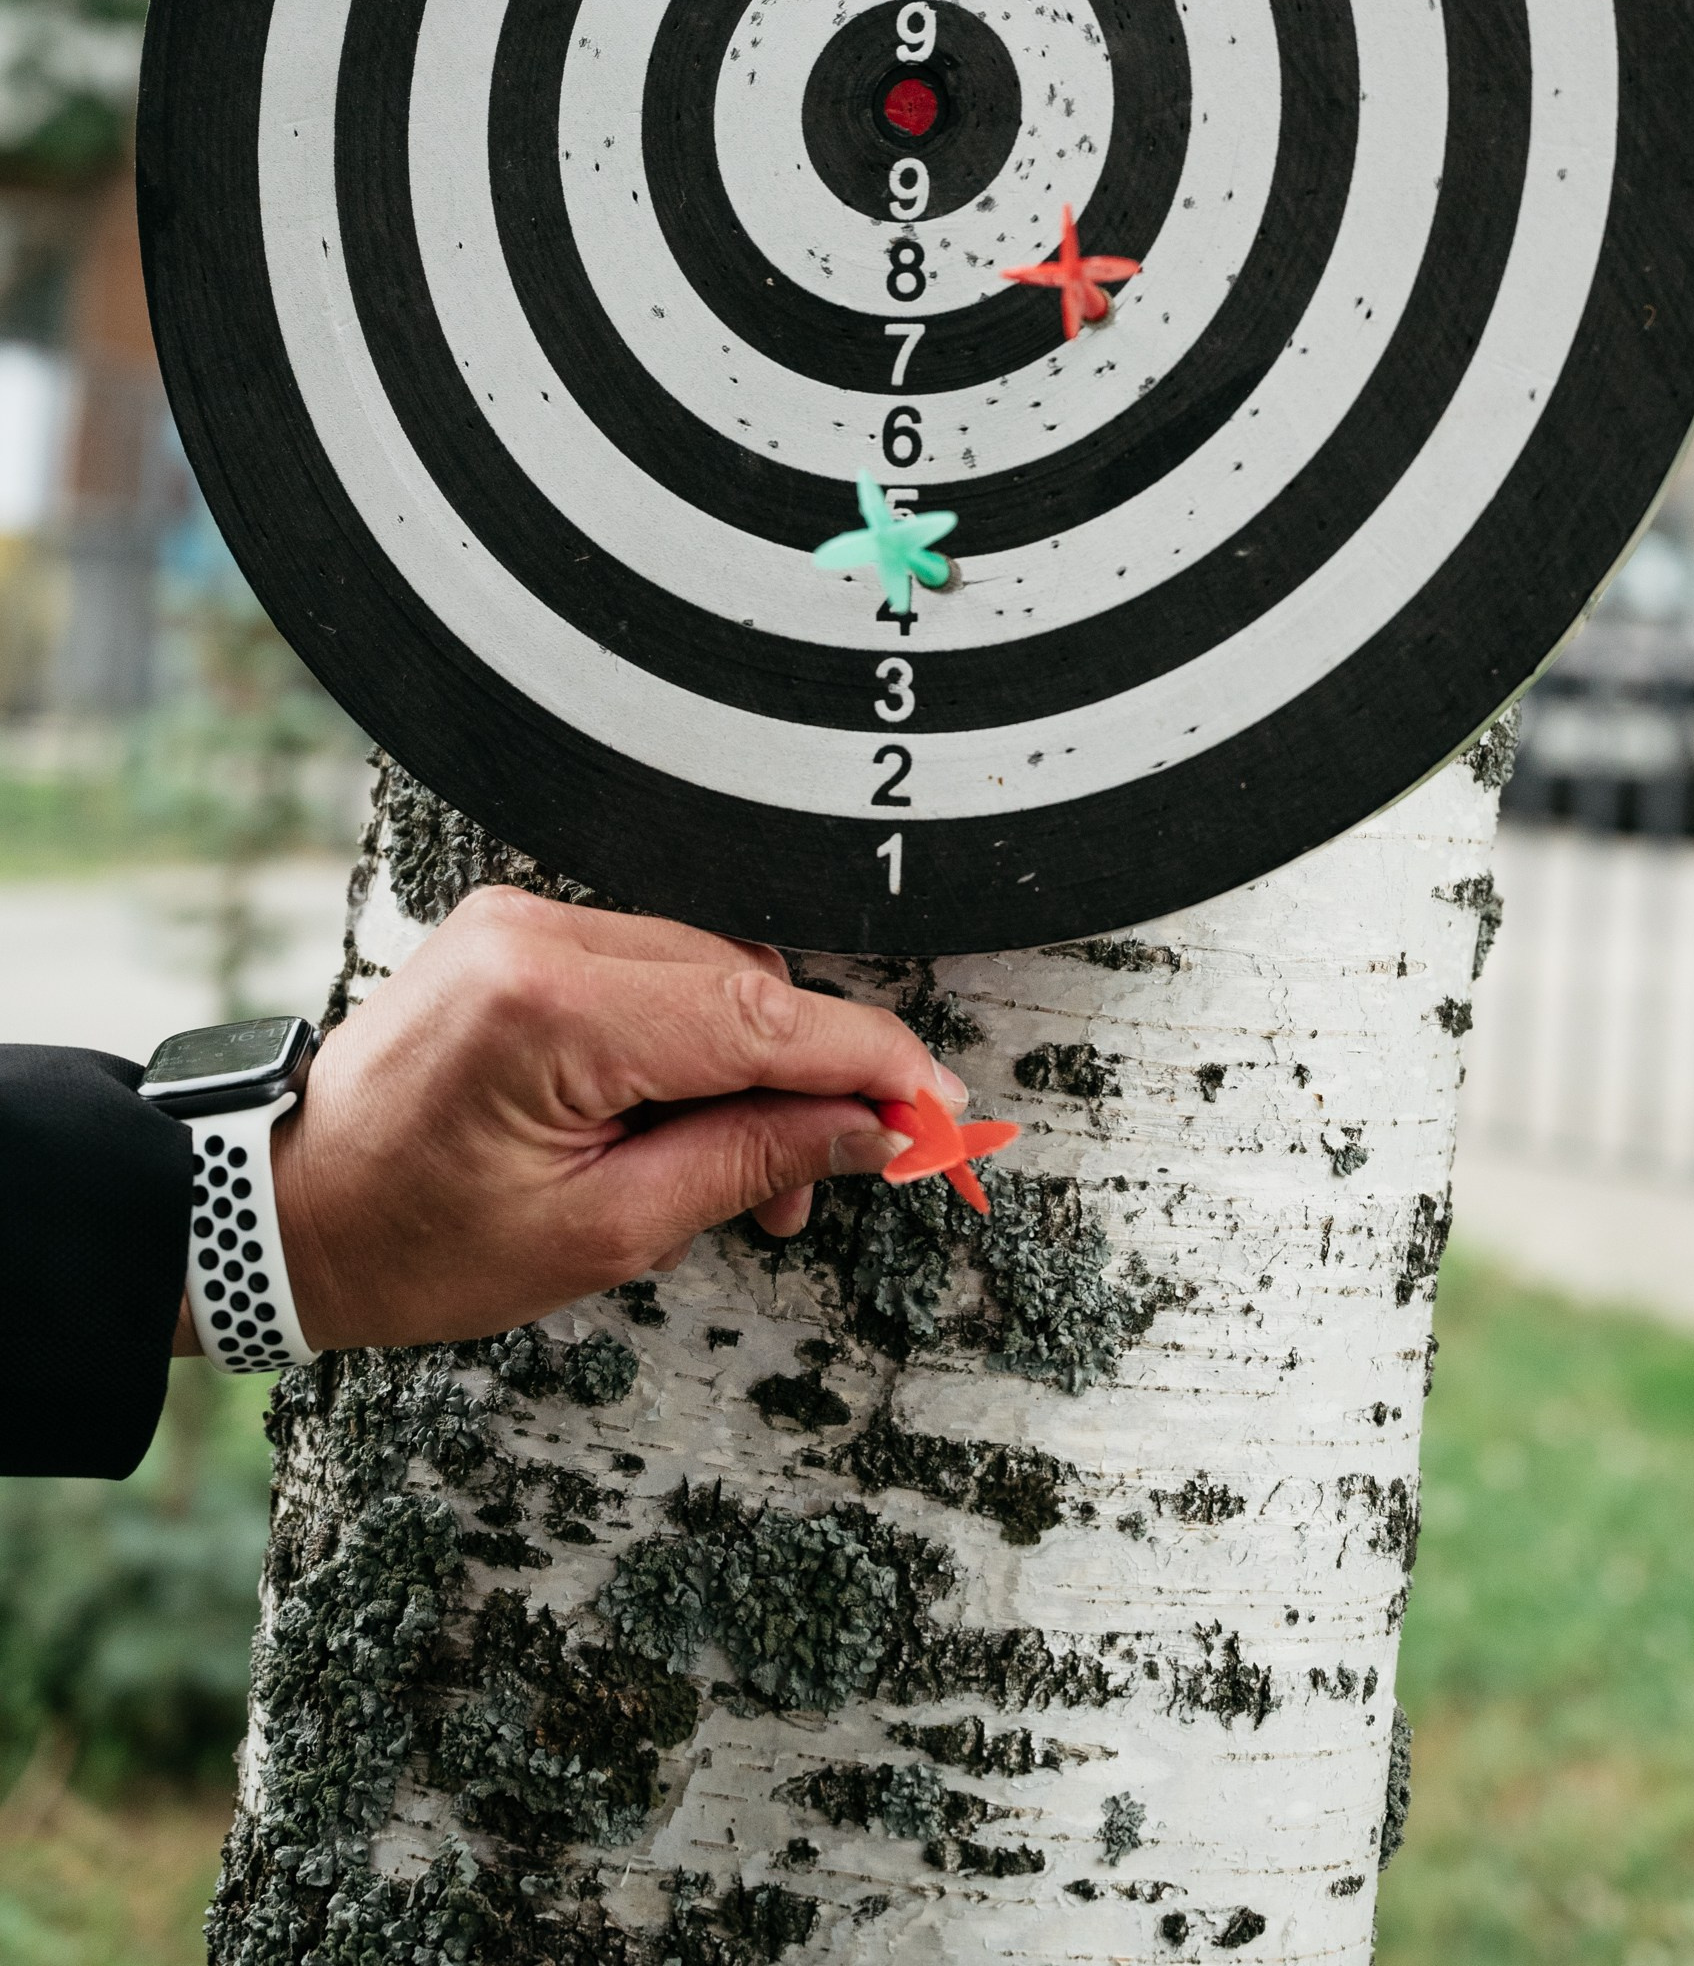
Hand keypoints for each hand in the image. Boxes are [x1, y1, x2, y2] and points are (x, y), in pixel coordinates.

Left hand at [207, 888, 955, 1352]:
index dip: (872, 1064)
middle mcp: (540, 933)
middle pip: (745, 986)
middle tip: (844, 1181)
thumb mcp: (600, 1233)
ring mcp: (527, 920)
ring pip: (710, 971)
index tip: (942, 1113)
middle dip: (814, 1081)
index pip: (761, 1018)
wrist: (283, 1209)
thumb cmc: (412, 1242)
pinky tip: (689, 1118)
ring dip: (754, 1065)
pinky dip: (695, 1038)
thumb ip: (749, 1163)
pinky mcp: (523, 930)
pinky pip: (654, 966)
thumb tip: (868, 1132)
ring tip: (750, 1176)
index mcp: (552, 1007)